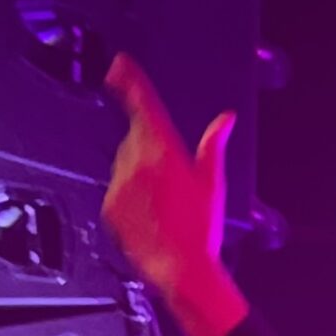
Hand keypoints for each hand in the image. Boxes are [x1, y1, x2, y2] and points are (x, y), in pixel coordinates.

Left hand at [103, 54, 246, 335]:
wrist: (182, 270)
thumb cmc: (202, 229)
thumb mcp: (213, 182)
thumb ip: (213, 143)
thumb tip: (225, 118)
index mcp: (164, 150)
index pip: (143, 106)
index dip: (130, 81)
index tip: (120, 65)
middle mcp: (137, 162)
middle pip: (135, 138)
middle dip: (147, 149)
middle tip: (170, 182)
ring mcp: (120, 184)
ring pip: (123, 165)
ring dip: (137, 175)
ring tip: (161, 205)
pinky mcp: (110, 206)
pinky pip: (115, 191)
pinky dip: (127, 198)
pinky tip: (148, 216)